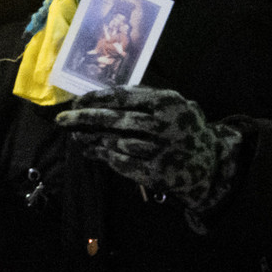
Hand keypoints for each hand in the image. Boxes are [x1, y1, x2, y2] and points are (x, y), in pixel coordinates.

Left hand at [54, 85, 240, 224]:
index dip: (96, 99)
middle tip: (61, 120)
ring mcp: (164, 151)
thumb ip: (142, 99)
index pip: (123, 97)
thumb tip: (97, 98)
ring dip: (91, 139)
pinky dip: (105, 157)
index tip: (75, 101)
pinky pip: (123, 163)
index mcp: (168, 103)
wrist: (210, 163)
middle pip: (116, 120)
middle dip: (84, 119)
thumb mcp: (171, 105)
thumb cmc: (181, 127)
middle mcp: (167, 126)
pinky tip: (91, 152)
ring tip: (74, 136)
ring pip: (117, 142)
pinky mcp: (160, 174)